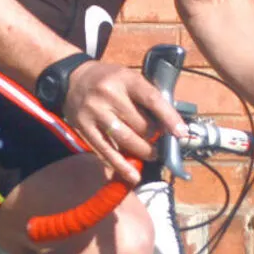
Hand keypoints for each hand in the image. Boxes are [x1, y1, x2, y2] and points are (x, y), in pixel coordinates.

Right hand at [61, 60, 188, 184]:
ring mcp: (95, 112)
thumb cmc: (108, 79)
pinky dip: (121, 165)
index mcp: (125, 79)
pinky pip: (105, 150)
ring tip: (152, 155)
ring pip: (125, 139)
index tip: (181, 133)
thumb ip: (146, 96)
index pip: (152, 99)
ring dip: (143, 152)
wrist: (72, 78)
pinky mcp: (84, 127)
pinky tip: (133, 175)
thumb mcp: (128, 77)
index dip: (169, 117)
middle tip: (161, 144)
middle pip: (140, 124)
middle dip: (155, 138)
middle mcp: (109, 94)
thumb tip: (168, 123)